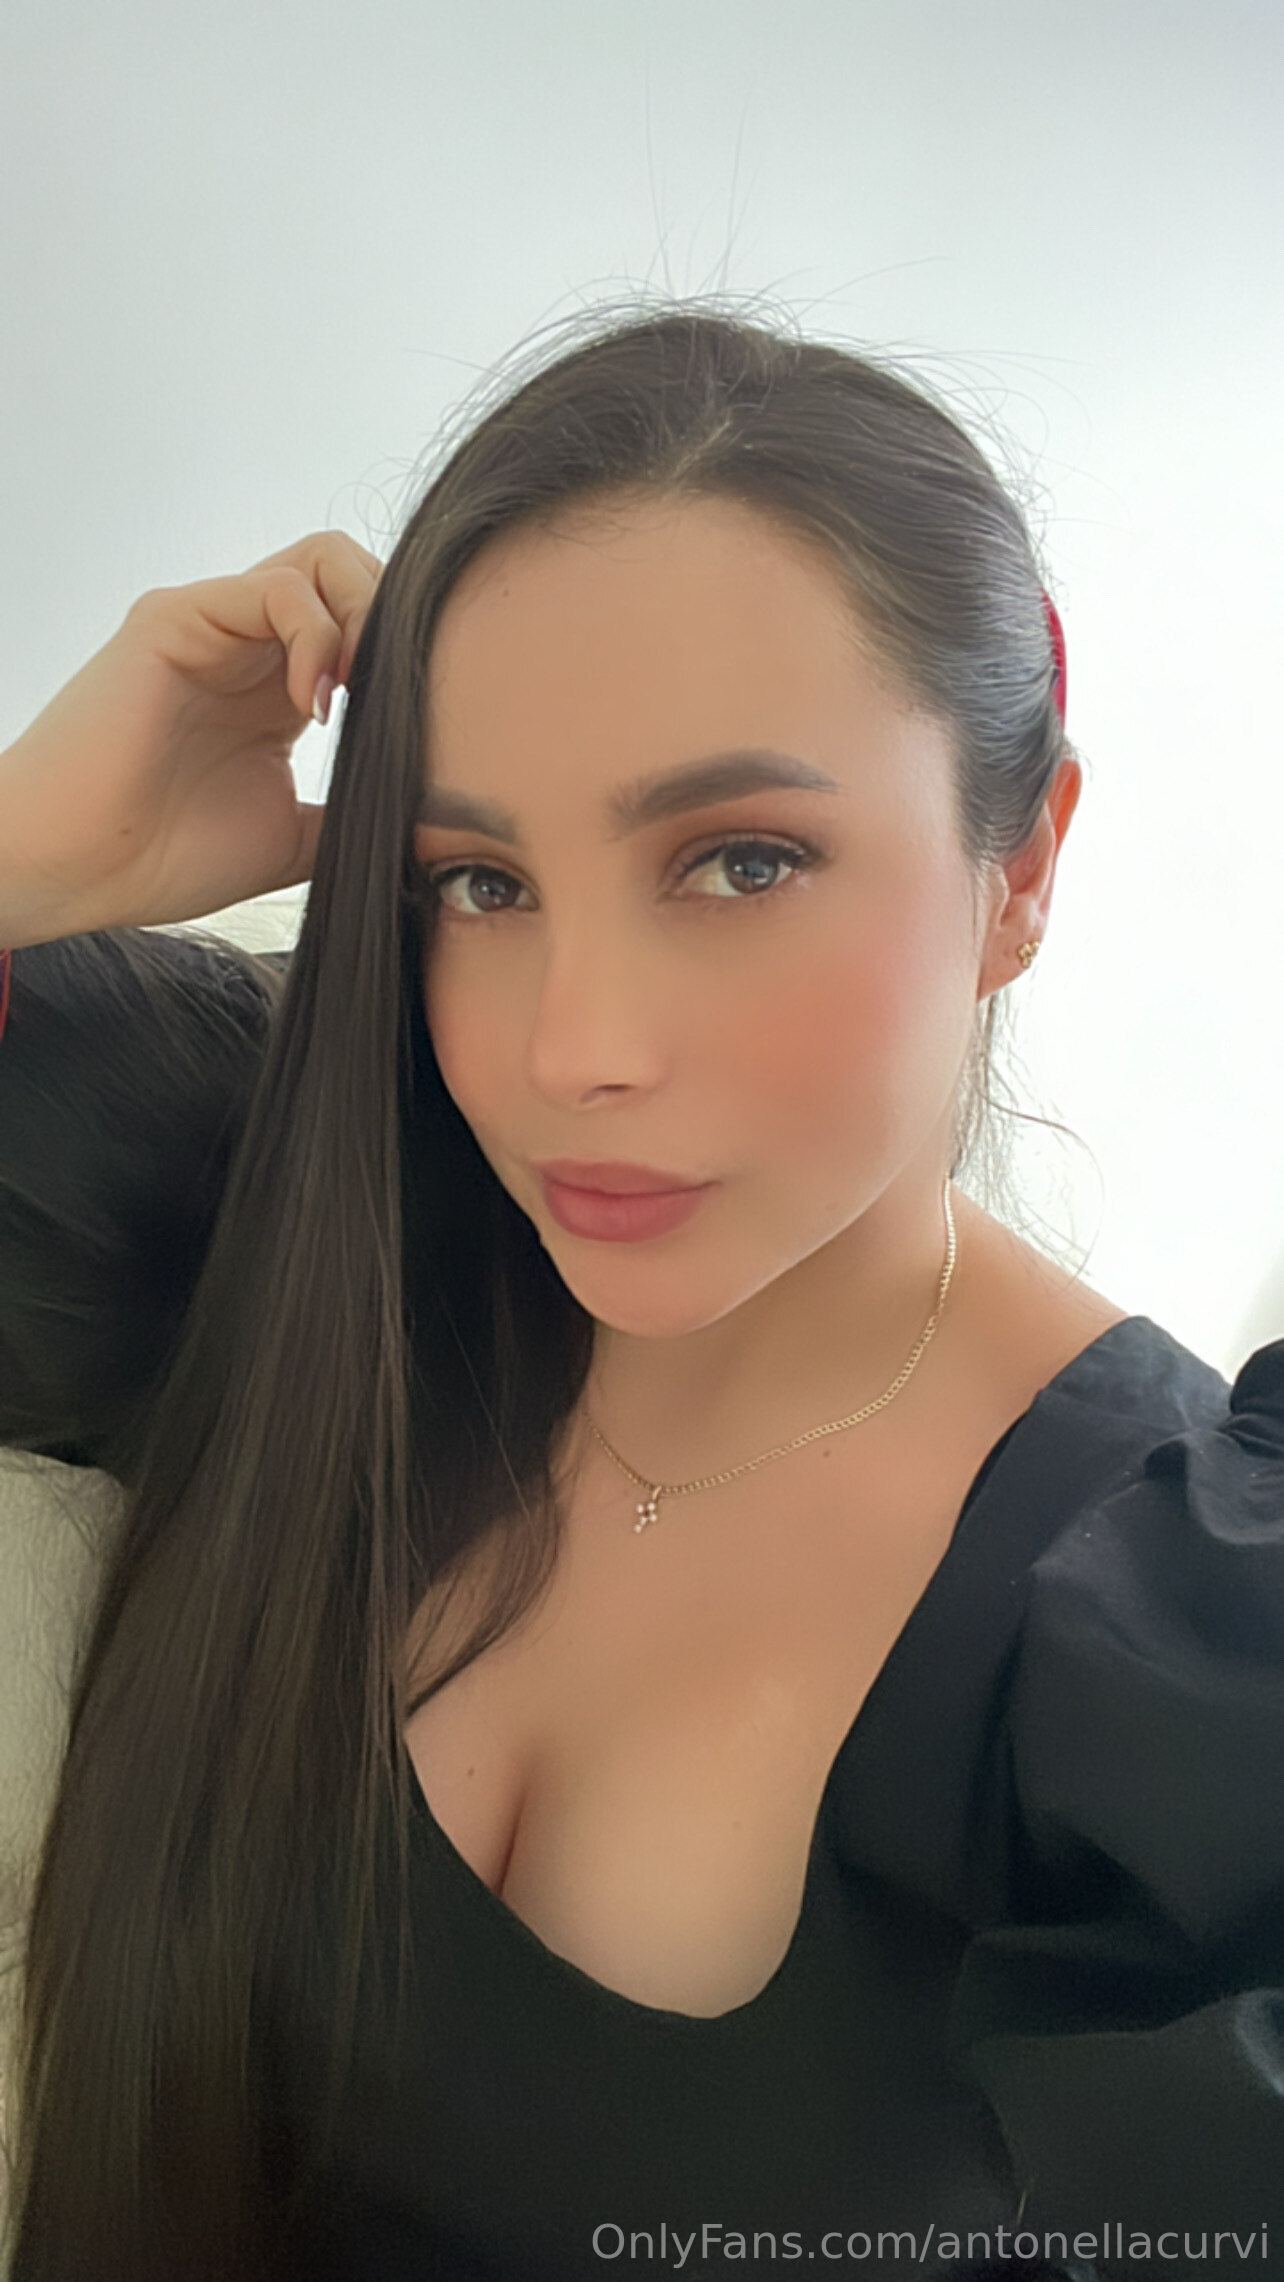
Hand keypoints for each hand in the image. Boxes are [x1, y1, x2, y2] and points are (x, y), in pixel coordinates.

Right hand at [0, 529, 382, 944]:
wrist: (75, 871)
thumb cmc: (161, 858)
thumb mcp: (292, 839)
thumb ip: (352, 812)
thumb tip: (435, 819)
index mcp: (278, 688)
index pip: (367, 625)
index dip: (406, 660)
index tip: (416, 725)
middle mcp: (249, 644)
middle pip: (355, 573)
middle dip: (396, 625)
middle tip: (393, 698)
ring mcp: (213, 623)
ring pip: (325, 560)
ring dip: (365, 620)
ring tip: (351, 700)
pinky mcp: (177, 617)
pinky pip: (277, 585)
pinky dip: (318, 633)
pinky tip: (315, 704)